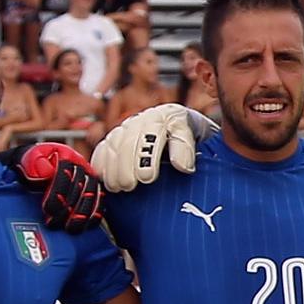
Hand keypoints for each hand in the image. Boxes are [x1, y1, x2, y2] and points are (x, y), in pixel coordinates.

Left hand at [20, 143, 105, 232]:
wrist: (35, 168)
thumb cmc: (32, 165)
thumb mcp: (29, 159)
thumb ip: (35, 163)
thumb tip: (47, 173)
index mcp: (66, 157)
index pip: (66, 171)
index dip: (58, 191)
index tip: (48, 208)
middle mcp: (81, 167)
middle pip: (82, 186)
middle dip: (68, 207)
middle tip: (54, 222)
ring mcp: (89, 180)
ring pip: (93, 195)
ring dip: (82, 214)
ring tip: (69, 227)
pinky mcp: (93, 192)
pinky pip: (99, 203)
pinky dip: (94, 216)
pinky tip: (85, 226)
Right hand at [89, 102, 212, 191]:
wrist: (185, 133)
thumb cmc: (197, 139)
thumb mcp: (202, 139)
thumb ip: (188, 148)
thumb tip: (182, 166)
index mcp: (169, 115)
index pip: (154, 133)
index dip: (147, 157)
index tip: (148, 178)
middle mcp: (145, 119)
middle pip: (129, 140)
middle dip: (127, 165)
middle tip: (130, 186)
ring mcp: (128, 127)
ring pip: (113, 144)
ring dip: (113, 167)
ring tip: (118, 187)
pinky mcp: (116, 139)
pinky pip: (102, 149)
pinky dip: (100, 164)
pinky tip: (103, 178)